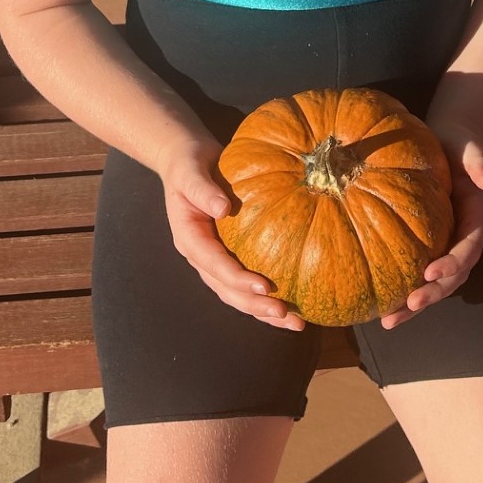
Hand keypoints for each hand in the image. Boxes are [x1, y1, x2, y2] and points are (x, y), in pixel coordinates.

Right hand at [157, 137, 306, 331]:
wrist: (187, 160)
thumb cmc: (187, 164)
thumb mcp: (188, 173)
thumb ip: (202, 190)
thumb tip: (223, 208)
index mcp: (190, 239)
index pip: (214, 265)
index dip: (237, 278)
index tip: (264, 286)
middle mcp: (202, 256)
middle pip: (227, 289)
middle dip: (255, 306)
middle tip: (285, 313)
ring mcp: (215, 258)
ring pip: (237, 293)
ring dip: (263, 310)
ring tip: (295, 322)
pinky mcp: (230, 254)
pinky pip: (247, 280)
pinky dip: (267, 295)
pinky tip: (295, 303)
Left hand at [378, 132, 482, 329]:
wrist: (448, 143)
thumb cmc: (459, 143)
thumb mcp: (470, 146)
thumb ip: (480, 161)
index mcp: (479, 217)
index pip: (469, 247)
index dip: (453, 263)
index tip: (430, 272)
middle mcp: (467, 238)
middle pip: (454, 275)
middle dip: (433, 294)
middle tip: (409, 306)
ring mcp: (449, 245)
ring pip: (438, 284)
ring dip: (416, 304)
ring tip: (390, 320)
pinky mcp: (432, 248)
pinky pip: (421, 275)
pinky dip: (405, 294)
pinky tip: (382, 308)